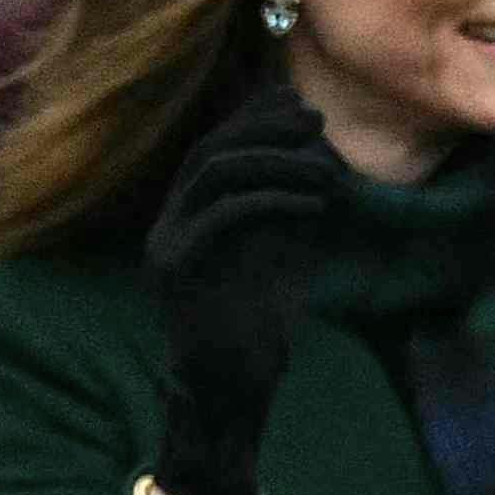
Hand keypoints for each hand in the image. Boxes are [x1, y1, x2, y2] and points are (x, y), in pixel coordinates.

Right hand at [145, 80, 339, 494]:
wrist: (230, 390)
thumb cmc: (258, 331)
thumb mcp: (281, 259)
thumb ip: (288, 214)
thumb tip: (320, 163)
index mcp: (187, 216)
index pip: (214, 149)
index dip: (253, 118)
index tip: (298, 103)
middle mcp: (167, 221)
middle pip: (209, 150)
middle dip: (263, 128)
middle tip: (314, 120)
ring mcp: (166, 242)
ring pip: (214, 174)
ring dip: (275, 162)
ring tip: (328, 169)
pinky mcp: (176, 268)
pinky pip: (224, 215)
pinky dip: (272, 200)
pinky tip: (316, 204)